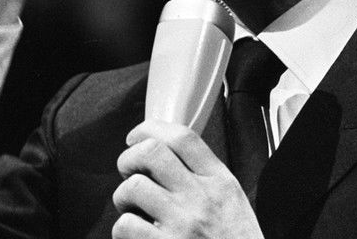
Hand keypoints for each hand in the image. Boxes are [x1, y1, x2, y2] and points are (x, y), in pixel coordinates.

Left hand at [112, 120, 262, 238]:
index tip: (137, 136)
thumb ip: (205, 178)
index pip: (183, 137)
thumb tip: (165, 156)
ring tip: (131, 207)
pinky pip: (126, 225)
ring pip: (133, 187)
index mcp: (220, 182)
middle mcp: (202, 198)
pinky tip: (136, 234)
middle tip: (128, 171)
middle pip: (152, 152)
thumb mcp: (233, 203)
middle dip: (129, 158)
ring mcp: (183, 224)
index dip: (150, 129)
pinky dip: (123, 229)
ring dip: (123, 196)